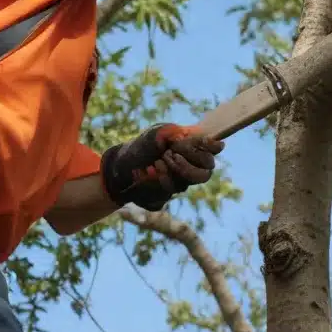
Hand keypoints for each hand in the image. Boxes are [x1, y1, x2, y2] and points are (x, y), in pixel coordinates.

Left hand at [100, 124, 224, 210]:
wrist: (119, 166)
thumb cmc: (142, 146)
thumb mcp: (159, 133)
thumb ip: (182, 136)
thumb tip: (211, 143)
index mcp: (191, 151)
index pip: (213, 152)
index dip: (210, 149)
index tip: (200, 145)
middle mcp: (188, 170)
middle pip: (205, 174)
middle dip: (187, 165)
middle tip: (169, 155)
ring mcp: (176, 186)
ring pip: (184, 186)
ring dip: (168, 172)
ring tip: (155, 162)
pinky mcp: (162, 198)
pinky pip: (165, 196)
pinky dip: (155, 183)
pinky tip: (146, 174)